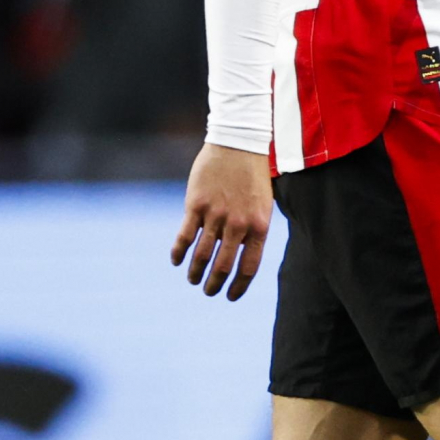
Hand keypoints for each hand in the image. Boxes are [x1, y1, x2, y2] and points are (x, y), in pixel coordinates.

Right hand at [174, 142, 274, 299]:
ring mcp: (216, 215)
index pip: (248, 268)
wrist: (239, 143)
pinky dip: (178, 253)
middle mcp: (238, 225)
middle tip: (208, 291)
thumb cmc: (253, 176)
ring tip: (193, 280)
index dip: (238, 287)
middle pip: (223, 267)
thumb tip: (240, 258)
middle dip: (214, 284)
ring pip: (201, 255)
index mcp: (259, 227)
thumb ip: (253, 231)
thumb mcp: (263, 206)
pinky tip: (176, 261)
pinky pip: (184, 237)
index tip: (230, 296)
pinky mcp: (196, 205)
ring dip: (195, 273)